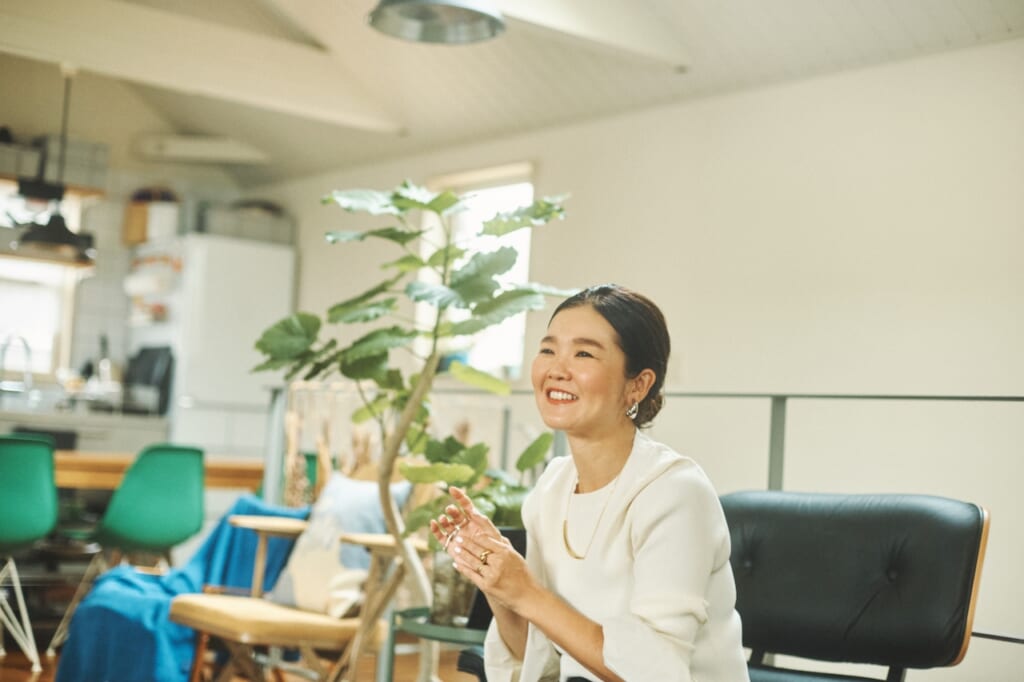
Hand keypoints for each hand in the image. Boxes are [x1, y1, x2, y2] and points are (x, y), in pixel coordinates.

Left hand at [429, 486, 534, 611]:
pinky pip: (471, 574)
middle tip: (457, 538)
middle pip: (478, 550)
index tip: (470, 531)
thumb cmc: (522, 576)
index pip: (487, 540)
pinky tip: (456, 564)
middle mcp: (498, 562)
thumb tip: (498, 535)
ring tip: (455, 549)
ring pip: (473, 561)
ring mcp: (492, 574)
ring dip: (462, 554)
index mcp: (506, 552)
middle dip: (466, 543)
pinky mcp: (487, 585)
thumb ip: (505, 547)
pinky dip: (463, 569)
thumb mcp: (516, 557)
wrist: (527, 596)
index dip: (476, 535)